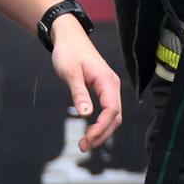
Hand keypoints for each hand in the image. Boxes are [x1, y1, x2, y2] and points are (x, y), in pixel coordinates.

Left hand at [49, 16, 123, 153]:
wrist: (69, 37)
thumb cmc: (68, 52)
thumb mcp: (70, 73)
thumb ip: (79, 93)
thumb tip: (86, 114)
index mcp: (106, 80)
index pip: (112, 109)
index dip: (102, 127)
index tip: (88, 138)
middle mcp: (112, 85)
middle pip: (115, 116)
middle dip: (102, 134)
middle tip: (83, 146)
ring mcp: (109, 88)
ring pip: (112, 116)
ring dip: (101, 131)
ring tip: (85, 143)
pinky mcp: (103, 89)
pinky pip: (107, 111)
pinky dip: (100, 124)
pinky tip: (90, 132)